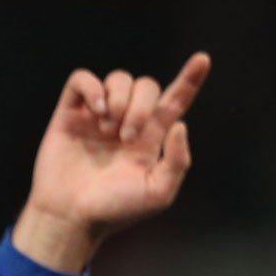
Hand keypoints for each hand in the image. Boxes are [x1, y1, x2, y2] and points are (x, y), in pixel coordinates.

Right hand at [13, 52, 211, 271]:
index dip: (189, 80)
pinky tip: (95, 112)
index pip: (175, 101)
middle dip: (142, 106)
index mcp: (152, 138)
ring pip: (119, 78)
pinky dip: (92, 88)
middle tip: (128, 137)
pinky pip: (83, 78)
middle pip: (147, 85)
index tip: (204, 59)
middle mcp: (129, 121)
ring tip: (109, 132)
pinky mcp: (71, 111)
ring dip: (119, 101)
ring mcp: (100, 114)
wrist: (74, 215)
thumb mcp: (158, 193)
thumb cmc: (116, 209)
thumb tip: (181, 125)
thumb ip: (177, 161)